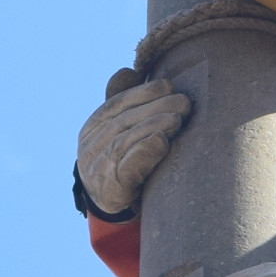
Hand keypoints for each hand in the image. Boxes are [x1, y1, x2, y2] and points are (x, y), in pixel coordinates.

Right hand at [76, 73, 189, 216]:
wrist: (108, 206)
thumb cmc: (118, 162)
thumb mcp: (115, 132)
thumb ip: (122, 103)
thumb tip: (128, 70)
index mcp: (92, 128)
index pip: (116, 104)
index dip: (142, 92)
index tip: (169, 85)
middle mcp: (90, 146)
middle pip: (125, 121)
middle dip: (156, 108)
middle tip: (184, 102)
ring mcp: (97, 169)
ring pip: (127, 141)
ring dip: (154, 126)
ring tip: (178, 118)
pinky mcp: (111, 190)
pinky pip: (127, 168)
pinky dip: (145, 152)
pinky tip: (162, 141)